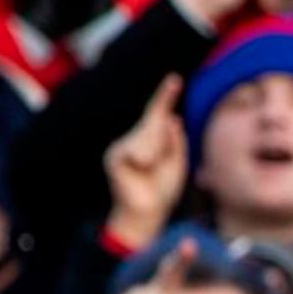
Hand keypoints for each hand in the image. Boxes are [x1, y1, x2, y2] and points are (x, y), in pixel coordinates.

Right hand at [104, 75, 187, 251]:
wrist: (146, 214)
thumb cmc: (162, 191)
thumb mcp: (177, 163)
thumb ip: (176, 140)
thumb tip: (170, 118)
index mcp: (149, 141)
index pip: (158, 114)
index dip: (166, 96)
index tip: (174, 79)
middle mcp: (134, 140)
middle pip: (155, 122)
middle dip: (164, 141)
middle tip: (155, 165)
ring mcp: (121, 146)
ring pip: (148, 135)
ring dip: (156, 153)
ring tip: (148, 171)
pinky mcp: (115, 155)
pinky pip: (138, 148)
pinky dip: (145, 159)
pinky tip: (139, 170)